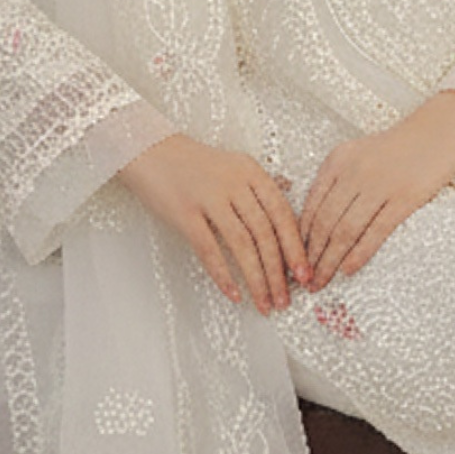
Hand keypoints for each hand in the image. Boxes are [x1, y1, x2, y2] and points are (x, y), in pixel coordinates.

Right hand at [119, 134, 308, 314]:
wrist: (150, 151)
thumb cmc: (193, 163)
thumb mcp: (234, 165)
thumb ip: (260, 183)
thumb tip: (290, 194)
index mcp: (252, 172)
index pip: (282, 214)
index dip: (296, 247)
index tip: (304, 274)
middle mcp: (234, 183)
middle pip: (265, 234)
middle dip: (278, 272)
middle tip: (284, 300)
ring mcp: (209, 197)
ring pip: (242, 245)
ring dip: (256, 279)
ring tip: (264, 303)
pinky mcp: (184, 213)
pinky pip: (209, 249)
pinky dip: (223, 275)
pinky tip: (234, 294)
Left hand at [301, 92, 454, 288]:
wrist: (438, 130)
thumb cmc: (397, 147)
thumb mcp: (357, 154)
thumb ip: (336, 181)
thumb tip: (316, 224)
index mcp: (337, 162)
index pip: (310, 207)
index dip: (298, 238)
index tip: (293, 261)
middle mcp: (353, 172)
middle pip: (324, 223)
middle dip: (310, 257)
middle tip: (304, 281)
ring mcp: (379, 185)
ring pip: (345, 231)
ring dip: (329, 261)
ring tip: (321, 283)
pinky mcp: (404, 198)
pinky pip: (375, 231)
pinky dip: (359, 254)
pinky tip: (348, 270)